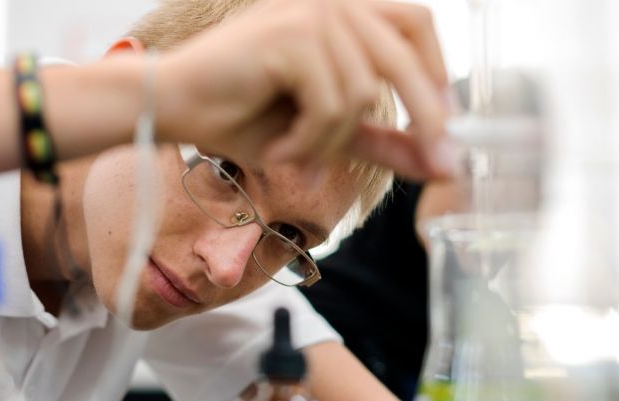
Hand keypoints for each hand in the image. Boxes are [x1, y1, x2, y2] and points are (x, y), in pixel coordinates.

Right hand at [156, 0, 452, 178]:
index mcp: (340, 13)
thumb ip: (381, 141)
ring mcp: (310, 12)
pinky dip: (310, 140)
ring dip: (331, 141)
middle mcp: (330, 2)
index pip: (414, 25)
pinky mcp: (291, 34)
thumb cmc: (239, 115)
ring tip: (295, 156)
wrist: (175, 108)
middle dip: (426, 114)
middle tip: (436, 162)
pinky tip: (278, 149)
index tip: (443, 126)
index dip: (435, 73)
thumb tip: (442, 165)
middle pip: (402, 54)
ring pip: (361, 91)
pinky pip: (332, 102)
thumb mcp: (326, 133)